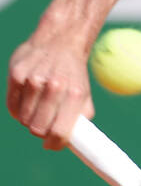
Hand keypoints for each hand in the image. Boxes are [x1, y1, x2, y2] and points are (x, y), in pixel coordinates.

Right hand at [7, 26, 94, 149]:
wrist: (60, 40)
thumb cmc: (73, 73)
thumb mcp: (83, 94)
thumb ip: (80, 119)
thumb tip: (77, 144)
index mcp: (74, 94)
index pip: (59, 132)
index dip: (54, 144)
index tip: (51, 144)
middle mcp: (54, 86)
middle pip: (37, 129)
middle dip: (40, 132)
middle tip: (43, 126)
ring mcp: (33, 80)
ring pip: (23, 119)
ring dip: (29, 119)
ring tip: (36, 109)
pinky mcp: (17, 74)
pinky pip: (12, 106)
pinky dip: (18, 109)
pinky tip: (27, 100)